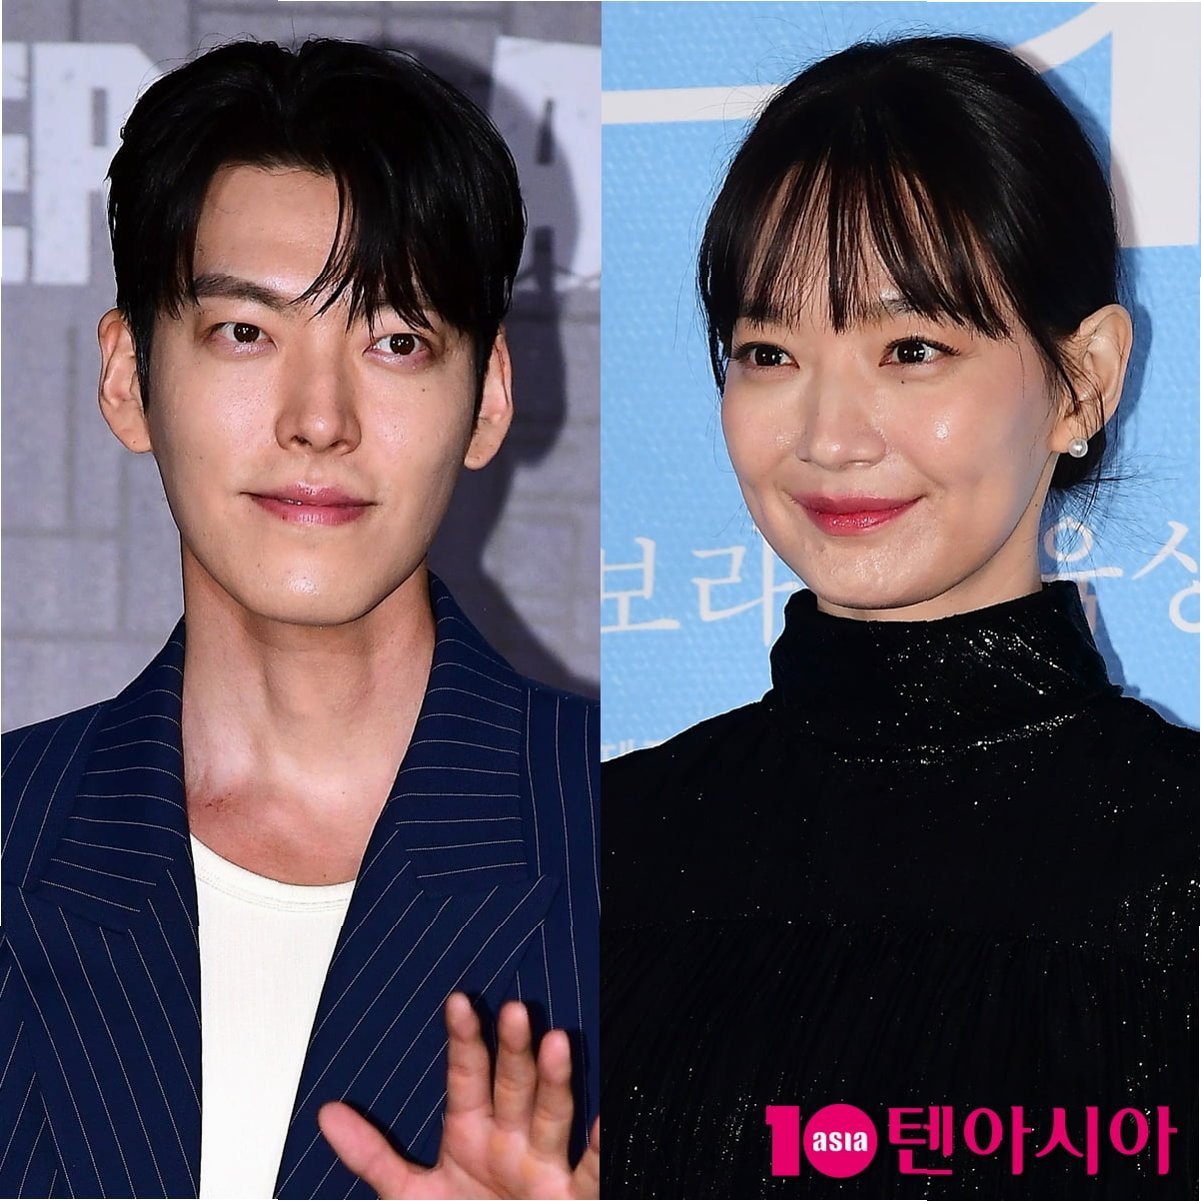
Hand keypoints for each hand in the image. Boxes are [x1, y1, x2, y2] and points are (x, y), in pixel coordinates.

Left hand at [317, 992, 599, 1199]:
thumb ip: (372, 1155)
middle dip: (513, 1050)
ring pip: (551, 1114)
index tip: (457, 1002)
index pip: (467, 1076)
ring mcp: (544, 1166)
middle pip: (512, 1085)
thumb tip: (325, 1113)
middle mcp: (511, 1140)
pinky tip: (605, 1116)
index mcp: (472, 1132)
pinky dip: (599, 1145)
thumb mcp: (409, 1195)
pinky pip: (590, 1169)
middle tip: (514, 1010)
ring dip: (555, 1081)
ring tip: (556, 1042)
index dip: (463, 1040)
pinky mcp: (574, 1197)